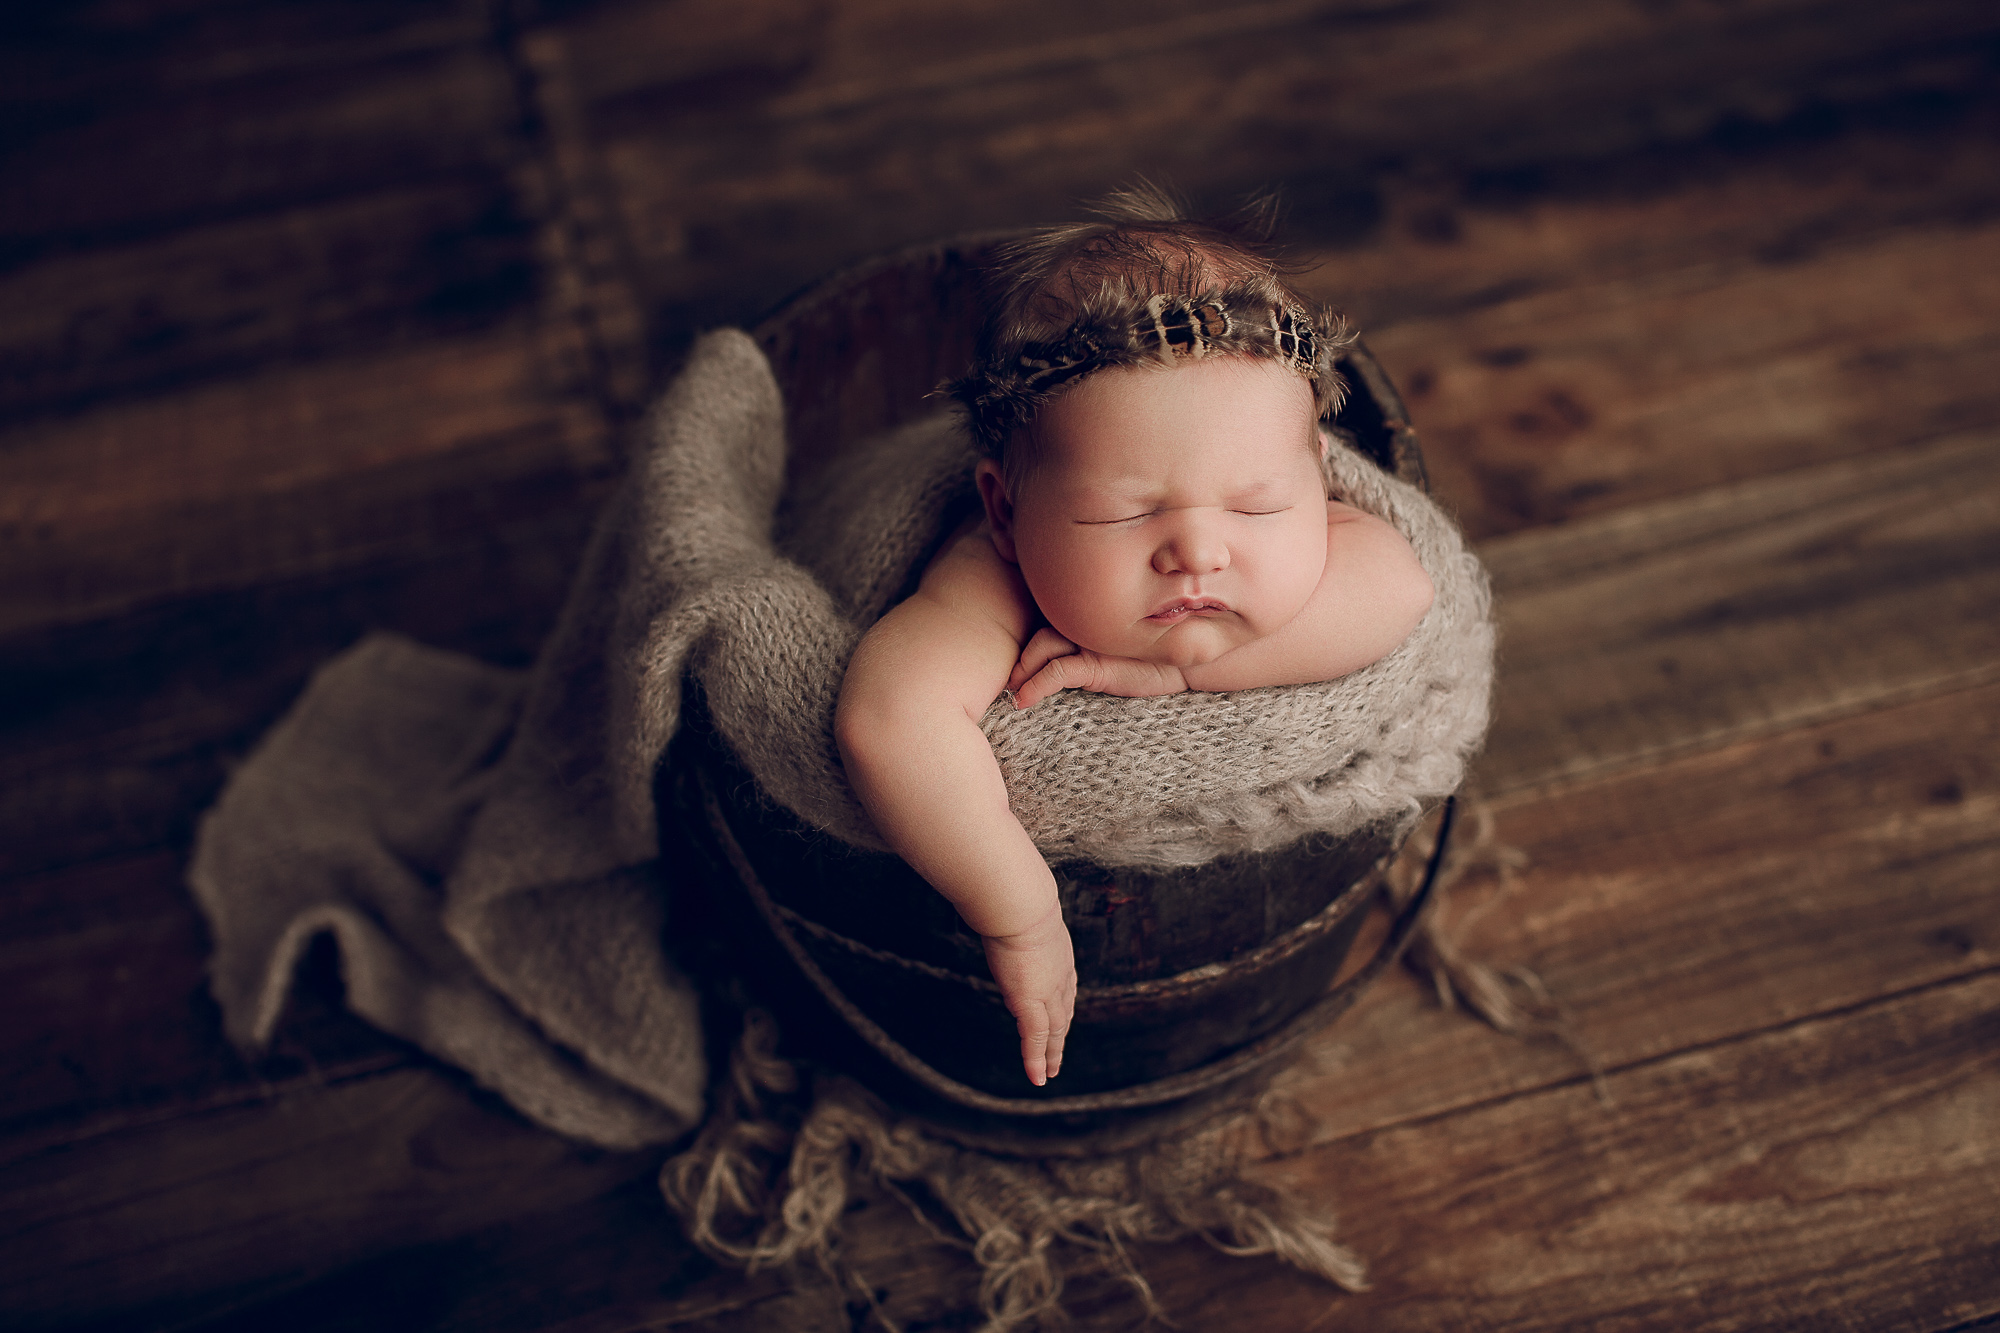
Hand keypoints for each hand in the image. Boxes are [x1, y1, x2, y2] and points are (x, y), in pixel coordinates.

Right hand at [980, 904, 1076, 1085]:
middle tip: (1059, 1053)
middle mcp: (1059, 975)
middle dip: (1060, 1035)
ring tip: (1050, 1073)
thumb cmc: (1013, 896)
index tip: (1062, 1016)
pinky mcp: (1032, 1002)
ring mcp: (1048, 990)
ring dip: (1052, 1054)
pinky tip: (1037, 1078)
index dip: (1063, 1004)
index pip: (1064, 985)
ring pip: (1054, 1030)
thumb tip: (988, 894)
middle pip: (1063, 1012)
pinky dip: (1037, 1059)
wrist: (1021, 904)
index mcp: (1058, 951)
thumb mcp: (1015, 905)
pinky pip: (1035, 1038)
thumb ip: (1007, 910)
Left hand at [1006, 628, 1188, 709]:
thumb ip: (1092, 642)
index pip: (1045, 616)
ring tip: (1011, 691)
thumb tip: (1059, 658)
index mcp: (1088, 614)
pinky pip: (1057, 671)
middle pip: (1037, 630)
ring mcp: (1091, 639)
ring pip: (1042, 647)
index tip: (1012, 663)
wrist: (1192, 658)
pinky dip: (1035, 686)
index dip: (1026, 637)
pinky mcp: (1098, 662)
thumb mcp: (1120, 646)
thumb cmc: (1155, 653)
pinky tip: (1022, 700)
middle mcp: (1086, 621)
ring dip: (1021, 671)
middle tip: (1006, 679)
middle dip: (1018, 656)